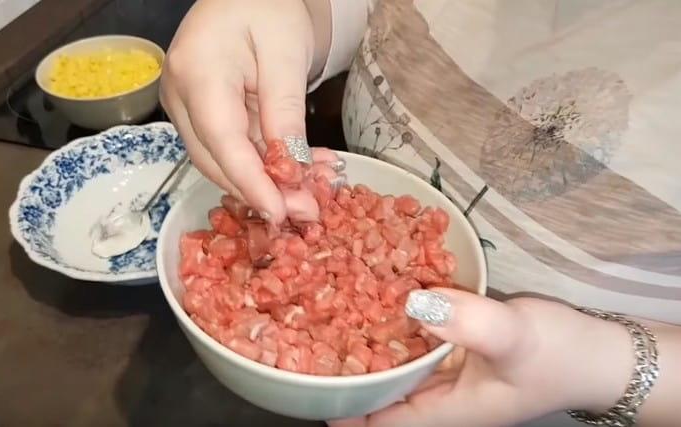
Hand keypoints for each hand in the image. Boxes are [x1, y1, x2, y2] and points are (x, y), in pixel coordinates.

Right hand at [160, 0, 333, 223]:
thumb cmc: (267, 9)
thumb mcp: (286, 55)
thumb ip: (285, 111)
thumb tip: (290, 170)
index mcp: (197, 72)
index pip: (223, 141)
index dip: (252, 183)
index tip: (281, 213)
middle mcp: (178, 94)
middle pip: (215, 159)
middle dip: (260, 191)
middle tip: (305, 210)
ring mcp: (182, 105)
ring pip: (219, 160)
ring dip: (261, 181)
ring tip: (306, 192)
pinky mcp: (194, 113)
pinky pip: (225, 148)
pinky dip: (257, 164)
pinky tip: (292, 171)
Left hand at [330, 289, 633, 426]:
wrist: (601, 352)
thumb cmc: (562, 356)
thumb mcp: (516, 339)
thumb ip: (470, 323)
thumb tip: (416, 301)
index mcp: (447, 409)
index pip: (382, 420)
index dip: (345, 408)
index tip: (309, 387)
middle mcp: (442, 392)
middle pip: (383, 388)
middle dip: (349, 366)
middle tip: (308, 332)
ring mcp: (451, 367)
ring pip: (399, 358)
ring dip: (370, 337)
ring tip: (328, 305)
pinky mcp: (459, 341)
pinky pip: (421, 331)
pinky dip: (401, 315)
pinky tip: (379, 287)